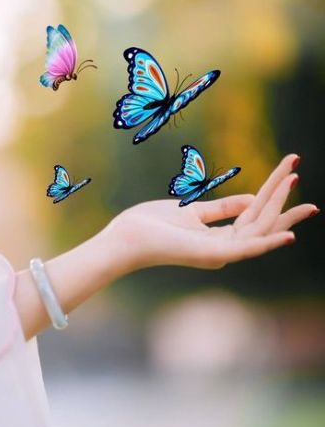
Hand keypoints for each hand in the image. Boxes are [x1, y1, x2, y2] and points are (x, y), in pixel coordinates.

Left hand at [110, 154, 318, 271]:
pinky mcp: (213, 256)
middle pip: (262, 221)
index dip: (273, 195)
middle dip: (282, 197)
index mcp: (219, 239)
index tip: (291, 173)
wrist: (127, 236)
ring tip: (293, 177)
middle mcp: (224, 249)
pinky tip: (289, 233)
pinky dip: (269, 242)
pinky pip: (247, 249)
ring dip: (278, 204)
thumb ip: (223, 208)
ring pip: (258, 227)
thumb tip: (253, 198)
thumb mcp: (193, 211)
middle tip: (298, 170)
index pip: (255, 217)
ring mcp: (220, 254)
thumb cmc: (154, 224)